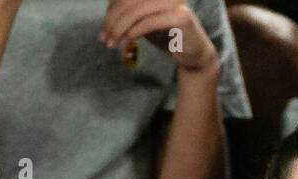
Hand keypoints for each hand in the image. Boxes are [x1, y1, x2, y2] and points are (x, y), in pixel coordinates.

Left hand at [99, 0, 219, 74]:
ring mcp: (174, 2)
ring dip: (120, 29)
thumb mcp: (144, 20)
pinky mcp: (181, 17)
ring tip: (112, 43)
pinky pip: (150, 22)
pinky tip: (126, 41)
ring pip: (137, 11)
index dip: (111, 10)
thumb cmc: (168, 36)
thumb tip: (108, 11)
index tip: (104, 29)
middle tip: (104, 39)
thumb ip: (129, 13)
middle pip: (129, 1)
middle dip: (112, 21)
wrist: (194, 55)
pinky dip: (134, 32)